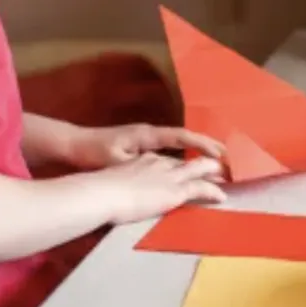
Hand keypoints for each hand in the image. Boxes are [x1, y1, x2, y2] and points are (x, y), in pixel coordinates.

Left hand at [68, 123, 225, 169]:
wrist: (74, 145)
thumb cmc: (94, 151)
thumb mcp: (115, 160)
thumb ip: (138, 165)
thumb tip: (159, 170)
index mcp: (148, 135)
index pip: (182, 137)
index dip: (203, 145)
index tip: (221, 154)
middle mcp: (152, 136)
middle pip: (187, 140)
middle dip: (209, 148)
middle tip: (231, 159)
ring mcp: (148, 143)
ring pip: (181, 148)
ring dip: (200, 155)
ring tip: (220, 166)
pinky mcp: (142, 151)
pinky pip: (172, 154)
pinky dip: (186, 160)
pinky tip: (194, 172)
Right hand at [98, 153, 226, 224]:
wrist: (102, 193)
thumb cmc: (100, 191)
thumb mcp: (113, 183)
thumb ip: (123, 186)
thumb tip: (121, 197)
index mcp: (143, 160)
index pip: (168, 161)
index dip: (181, 165)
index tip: (189, 168)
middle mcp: (159, 163)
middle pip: (186, 161)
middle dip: (204, 163)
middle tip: (219, 167)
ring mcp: (169, 175)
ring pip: (200, 169)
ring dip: (215, 173)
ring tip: (229, 177)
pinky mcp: (176, 189)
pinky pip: (201, 188)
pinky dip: (213, 191)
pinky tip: (222, 196)